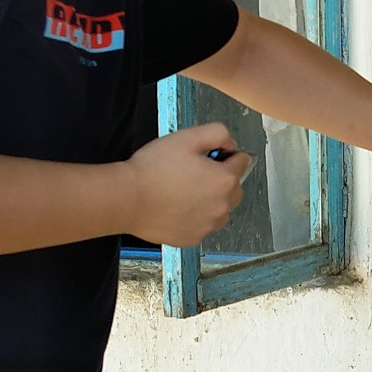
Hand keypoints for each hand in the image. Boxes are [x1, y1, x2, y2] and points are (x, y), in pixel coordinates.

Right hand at [122, 123, 249, 246]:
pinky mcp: (193, 238)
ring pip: (221, 209)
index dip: (227, 154)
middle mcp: (222, 206)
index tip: (212, 155)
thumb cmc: (153, 168)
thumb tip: (230, 143)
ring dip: (211, 200)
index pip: (243, 161)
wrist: (127, 199)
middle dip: (222, 178)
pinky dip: (196, 217)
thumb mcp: (186, 137)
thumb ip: (217, 133)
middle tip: (195, 172)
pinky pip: (203, 225)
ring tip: (184, 191)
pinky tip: (176, 206)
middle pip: (235, 188)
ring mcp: (208, 225)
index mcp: (225, 179)